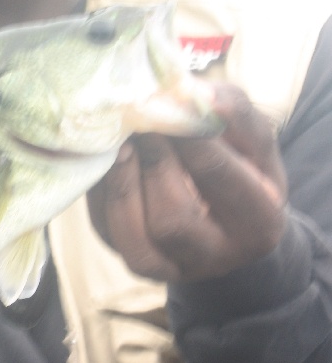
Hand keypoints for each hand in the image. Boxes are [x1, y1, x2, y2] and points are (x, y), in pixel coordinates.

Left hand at [87, 83, 287, 281]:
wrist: (229, 223)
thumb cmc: (242, 170)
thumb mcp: (253, 141)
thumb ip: (234, 114)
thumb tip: (198, 95)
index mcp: (259, 223)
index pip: (217, 177)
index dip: (186, 138)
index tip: (168, 107)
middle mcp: (218, 257)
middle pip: (173, 217)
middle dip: (152, 164)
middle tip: (140, 124)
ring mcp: (174, 267)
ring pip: (136, 235)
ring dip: (122, 181)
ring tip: (123, 143)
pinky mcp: (138, 261)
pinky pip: (109, 230)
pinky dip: (102, 193)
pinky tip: (108, 162)